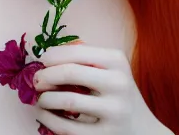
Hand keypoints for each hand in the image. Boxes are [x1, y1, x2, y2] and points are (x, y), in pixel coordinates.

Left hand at [33, 43, 160, 134]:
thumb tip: (48, 53)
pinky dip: (50, 120)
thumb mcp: (110, 68)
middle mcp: (118, 83)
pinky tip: (44, 115)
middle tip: (35, 80)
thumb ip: (85, 57)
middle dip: (46, 75)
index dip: (53, 55)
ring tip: (39, 98)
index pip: (76, 52)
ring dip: (45, 99)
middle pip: (70, 73)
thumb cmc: (117, 91)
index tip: (42, 60)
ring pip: (68, 101)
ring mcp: (114, 111)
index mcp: (117, 60)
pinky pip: (69, 128)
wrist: (143, 129)